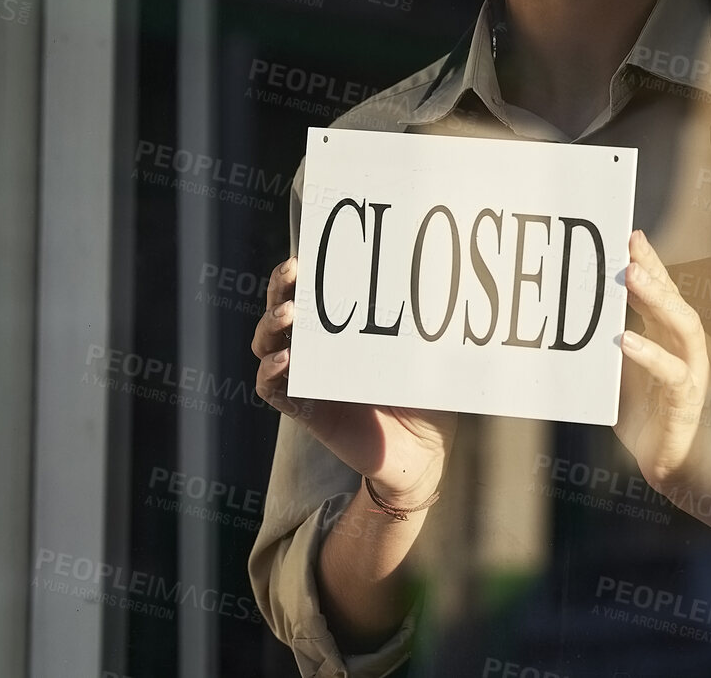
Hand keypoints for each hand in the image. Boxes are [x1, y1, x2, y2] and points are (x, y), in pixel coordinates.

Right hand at [252, 257, 456, 505]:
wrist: (421, 453)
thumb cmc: (424, 398)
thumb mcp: (424, 356)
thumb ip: (424, 328)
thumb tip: (443, 282)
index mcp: (343, 334)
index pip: (312, 295)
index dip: (301, 275)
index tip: (305, 256)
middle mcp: (318, 353)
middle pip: (281, 313)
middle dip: (279, 289)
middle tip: (291, 272)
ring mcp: (307, 380)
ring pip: (268, 346)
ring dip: (270, 327)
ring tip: (288, 315)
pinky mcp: (305, 411)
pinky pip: (273, 390)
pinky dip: (271, 373)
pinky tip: (284, 360)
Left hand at [614, 230, 710, 493]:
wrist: (665, 465)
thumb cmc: (642, 415)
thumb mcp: (619, 370)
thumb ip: (609, 341)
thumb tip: (572, 311)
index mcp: (670, 337)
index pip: (662, 291)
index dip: (649, 262)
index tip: (628, 235)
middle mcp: (686, 348)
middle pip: (674, 299)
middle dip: (653, 271)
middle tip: (629, 248)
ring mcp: (691, 372)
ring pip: (682, 326)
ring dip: (658, 299)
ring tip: (633, 278)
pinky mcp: (685, 400)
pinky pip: (672, 372)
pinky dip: (650, 354)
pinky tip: (626, 340)